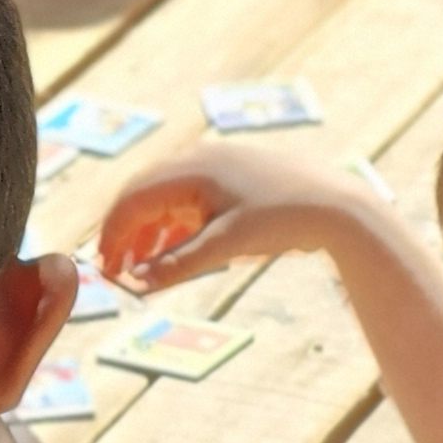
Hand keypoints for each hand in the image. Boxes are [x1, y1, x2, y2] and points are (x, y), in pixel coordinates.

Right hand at [96, 143, 369, 293]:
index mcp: (191, 169)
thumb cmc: (282, 219)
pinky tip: (172, 250)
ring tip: (140, 265)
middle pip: (142, 194)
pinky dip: (173, 225)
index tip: (105, 267)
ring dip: (148, 230)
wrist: (337, 204)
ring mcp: (214, 165)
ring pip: (164, 197)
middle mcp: (197, 159)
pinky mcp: (230, 177)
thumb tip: (137, 282)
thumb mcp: (228, 245)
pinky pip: (187, 198)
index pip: (133, 198)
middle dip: (125, 231)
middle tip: (114, 267)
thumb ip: (180, 262)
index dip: (114, 233)